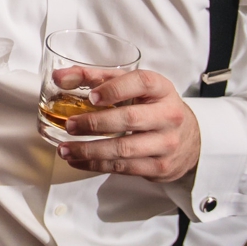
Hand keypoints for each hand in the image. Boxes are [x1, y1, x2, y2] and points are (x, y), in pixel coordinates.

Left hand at [57, 68, 200, 181]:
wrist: (187, 138)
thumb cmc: (150, 106)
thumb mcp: (130, 86)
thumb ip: (94, 78)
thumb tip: (59, 77)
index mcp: (161, 89)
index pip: (141, 83)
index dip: (115, 89)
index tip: (92, 96)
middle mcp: (168, 115)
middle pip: (129, 119)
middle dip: (94, 124)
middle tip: (69, 125)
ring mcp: (166, 143)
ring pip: (124, 149)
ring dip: (89, 150)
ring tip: (65, 149)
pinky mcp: (160, 166)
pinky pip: (123, 168)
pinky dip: (96, 165)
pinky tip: (77, 160)